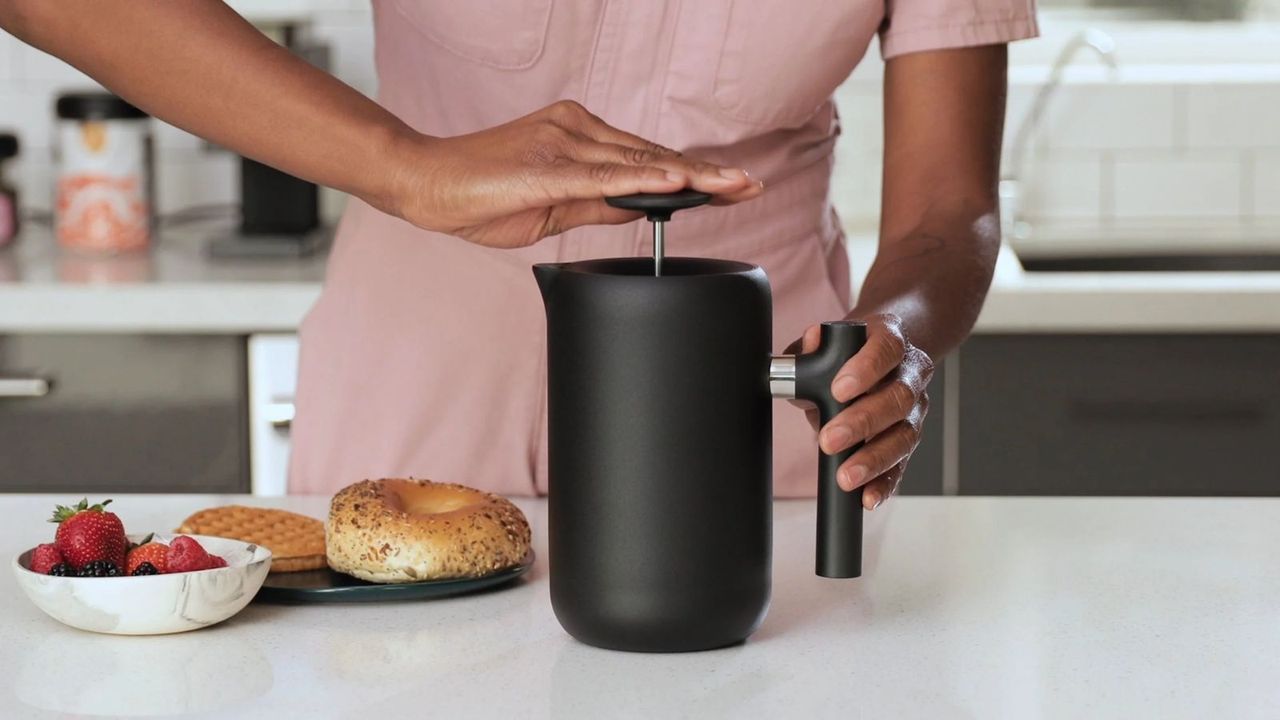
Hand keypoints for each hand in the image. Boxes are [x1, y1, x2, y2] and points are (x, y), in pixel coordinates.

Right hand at [384, 100, 762, 247]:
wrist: (424, 182)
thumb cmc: (478, 194)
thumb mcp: (551, 208)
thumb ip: (598, 205)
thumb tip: (642, 209)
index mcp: (577, 138)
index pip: (647, 159)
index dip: (693, 174)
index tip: (732, 184)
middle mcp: (575, 130)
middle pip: (653, 157)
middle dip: (706, 174)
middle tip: (751, 184)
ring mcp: (562, 143)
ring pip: (638, 164)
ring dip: (690, 177)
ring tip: (733, 185)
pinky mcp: (546, 167)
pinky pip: (603, 176)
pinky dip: (642, 182)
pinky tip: (675, 187)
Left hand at [791, 314, 933, 509]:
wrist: (881, 352)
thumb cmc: (850, 351)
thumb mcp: (826, 343)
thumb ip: (810, 347)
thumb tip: (809, 344)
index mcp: (890, 341)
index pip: (886, 350)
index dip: (866, 369)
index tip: (839, 389)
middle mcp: (910, 374)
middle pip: (898, 398)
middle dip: (863, 422)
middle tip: (829, 439)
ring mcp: (914, 409)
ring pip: (905, 435)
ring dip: (874, 458)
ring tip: (846, 476)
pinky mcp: (908, 439)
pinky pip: (903, 464)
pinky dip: (886, 482)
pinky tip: (868, 497)